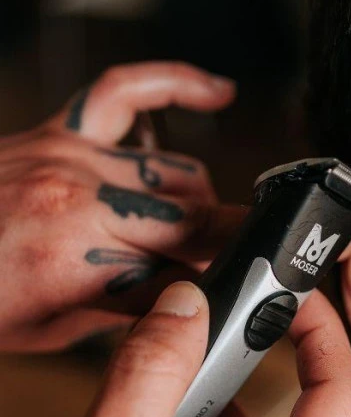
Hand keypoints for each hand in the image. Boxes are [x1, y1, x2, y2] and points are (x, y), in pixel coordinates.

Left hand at [0, 61, 244, 350]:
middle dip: (220, 248)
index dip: (215, 286)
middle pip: (196, 221)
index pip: (184, 274)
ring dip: (201, 204)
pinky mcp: (61, 130)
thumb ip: (129, 306)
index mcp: (77, 262)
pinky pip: (128, 90)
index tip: (230, 291)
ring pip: (182, 174)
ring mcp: (73, 156)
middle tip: (222, 265)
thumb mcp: (55, 331)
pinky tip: (217, 90)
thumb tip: (185, 292)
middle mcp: (83, 200)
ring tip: (194, 226)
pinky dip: (178, 85)